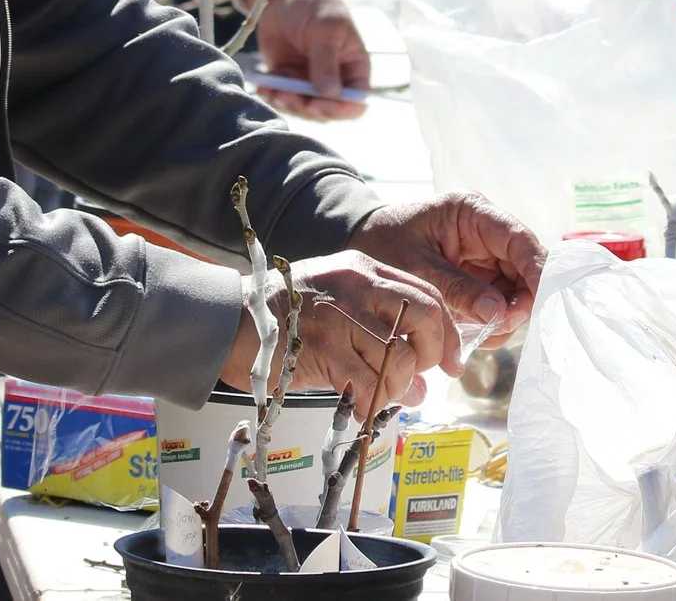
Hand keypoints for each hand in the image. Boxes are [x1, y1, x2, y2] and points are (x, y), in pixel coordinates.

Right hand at [220, 250, 456, 417]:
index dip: (447, 331)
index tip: (451, 361)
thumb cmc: (279, 318)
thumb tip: (421, 384)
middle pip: (426, 318)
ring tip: (379, 394)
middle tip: (420, 380)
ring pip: (400, 358)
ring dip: (397, 387)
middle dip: (433, 356)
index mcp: (364, 268)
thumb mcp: (332, 304)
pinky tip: (363, 407)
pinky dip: (375, 404)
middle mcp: (358, 285)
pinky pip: (371, 385)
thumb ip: (376, 333)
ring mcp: (342, 315)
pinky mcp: (325, 348)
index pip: (427, 293)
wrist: (224, 321)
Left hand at [249, 0, 369, 120]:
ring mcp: (310, 79)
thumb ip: (326, 61)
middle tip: (287, 95)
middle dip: (307, 108)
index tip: (318, 104)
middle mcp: (334, 78)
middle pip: (327, 110)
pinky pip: (282, 97)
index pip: (356, 100)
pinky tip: (263, 88)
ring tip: (273, 91)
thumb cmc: (315, 4)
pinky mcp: (288, 77)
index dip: (341, 109)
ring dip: (288, 104)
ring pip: (303, 108)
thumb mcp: (324, 29)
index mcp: (353, 66)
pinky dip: (272, 96)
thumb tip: (331, 94)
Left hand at [347, 194, 544, 350]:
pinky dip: (493, 320)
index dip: (537, 271)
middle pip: (525, 267)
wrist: (361, 245)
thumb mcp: (416, 269)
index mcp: (473, 212)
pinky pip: (500, 300)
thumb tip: (499, 315)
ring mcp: (487, 254)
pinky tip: (474, 331)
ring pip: (517, 288)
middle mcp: (487, 230)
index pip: (519, 239)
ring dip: (506, 315)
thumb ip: (457, 290)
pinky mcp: (481, 275)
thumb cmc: (383, 246)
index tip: (545, 302)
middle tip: (498, 328)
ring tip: (479, 333)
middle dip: (519, 301)